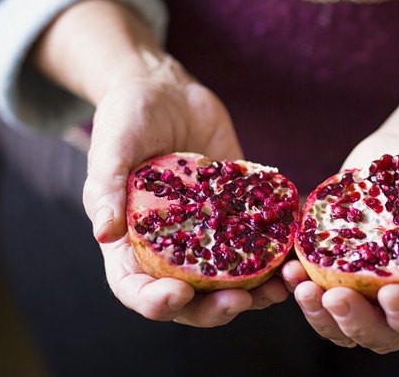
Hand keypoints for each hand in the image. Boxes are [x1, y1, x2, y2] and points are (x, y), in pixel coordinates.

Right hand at [84, 58, 289, 323]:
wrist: (165, 91)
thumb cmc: (126, 119)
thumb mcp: (110, 150)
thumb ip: (108, 189)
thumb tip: (104, 234)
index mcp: (131, 243)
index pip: (137, 288)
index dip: (156, 302)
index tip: (179, 295)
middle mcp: (171, 248)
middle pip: (191, 298)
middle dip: (214, 308)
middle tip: (239, 302)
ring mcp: (207, 234)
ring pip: (231, 279)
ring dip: (256, 292)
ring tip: (279, 289)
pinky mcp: (236, 214)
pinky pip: (257, 242)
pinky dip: (277, 254)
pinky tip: (295, 254)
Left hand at [282, 109, 398, 352]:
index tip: (390, 293)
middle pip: (380, 333)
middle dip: (355, 322)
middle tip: (335, 296)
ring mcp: (364, 283)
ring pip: (340, 320)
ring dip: (319, 313)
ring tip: (302, 285)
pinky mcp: (336, 262)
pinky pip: (315, 285)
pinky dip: (300, 282)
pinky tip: (289, 266)